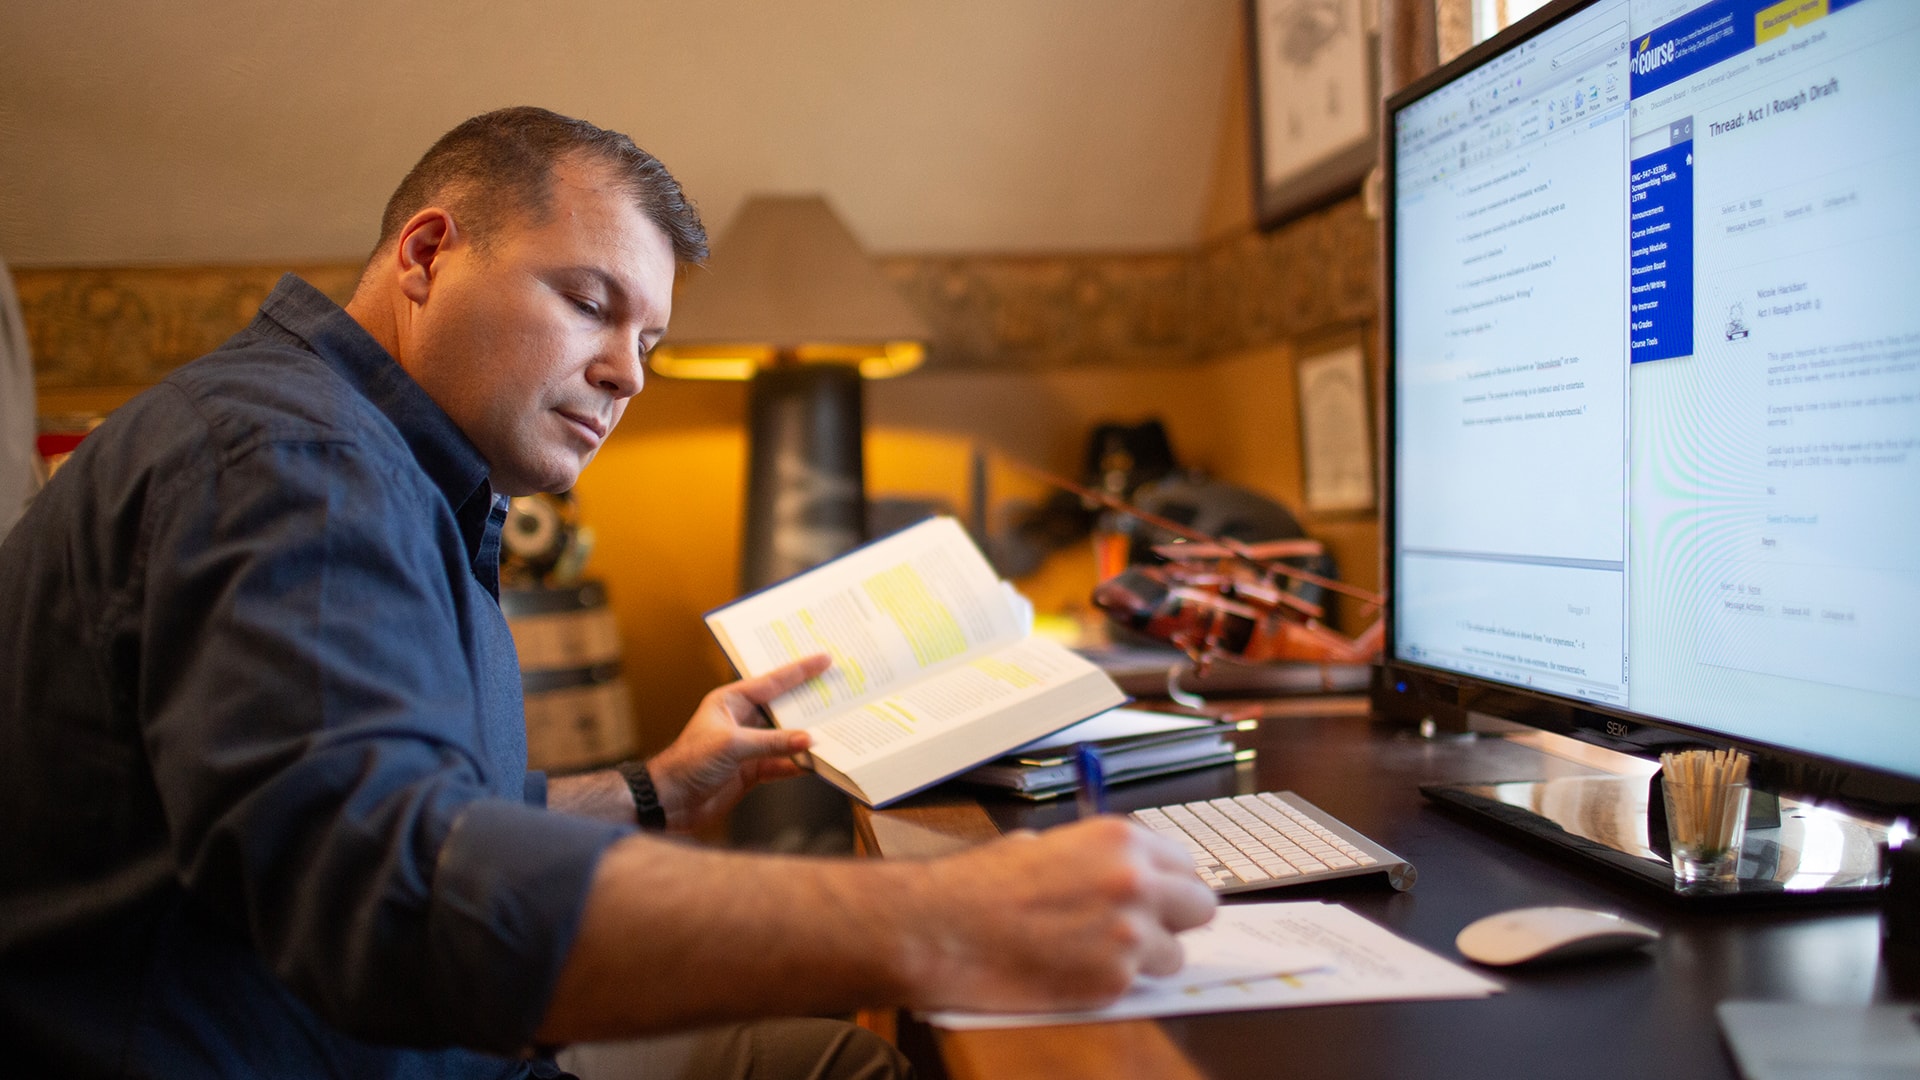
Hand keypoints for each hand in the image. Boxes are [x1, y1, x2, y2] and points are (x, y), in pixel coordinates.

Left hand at [644, 655, 829, 832]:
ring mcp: (748, 746)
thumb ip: (772, 742)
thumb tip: (808, 739)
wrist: (669, 801)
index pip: (772, 682)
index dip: (800, 670)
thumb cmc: (688, 763)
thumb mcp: (732, 746)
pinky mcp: (752, 770)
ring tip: (837, 727)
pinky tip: (817, 764)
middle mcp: (742, 720)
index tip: (825, 659)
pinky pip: (782, 764)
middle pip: (783, 708)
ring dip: (807, 737)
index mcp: (731, 701)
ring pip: (786, 737)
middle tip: (839, 691)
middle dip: (810, 702)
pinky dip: (798, 765)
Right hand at [906, 817, 1216, 1013]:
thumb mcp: (1042, 845)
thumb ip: (1092, 858)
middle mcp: (1134, 882)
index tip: (1154, 895)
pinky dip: (1112, 983)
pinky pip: (1138, 986)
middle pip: (1199, 906)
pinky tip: (1074, 970)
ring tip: (1097, 953)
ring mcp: (1128, 933)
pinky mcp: (1113, 980)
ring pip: (1175, 955)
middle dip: (1173, 919)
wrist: (944, 929)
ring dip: (1146, 957)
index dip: (1166, 883)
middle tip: (1142, 928)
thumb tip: (1113, 871)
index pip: (1183, 863)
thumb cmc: (979, 886)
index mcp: (1118, 839)